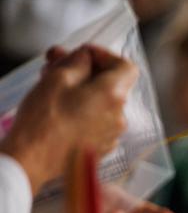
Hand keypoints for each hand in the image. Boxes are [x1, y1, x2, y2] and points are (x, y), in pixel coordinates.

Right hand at [0, 45, 137, 194]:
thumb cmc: (44, 120)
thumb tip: (86, 57)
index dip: (106, 56)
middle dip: (86, 70)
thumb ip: (78, 63)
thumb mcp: (57, 78)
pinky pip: (98, 121)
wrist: (34, 158)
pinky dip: (84, 110)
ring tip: (53, 84)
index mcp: (113, 96)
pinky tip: (61, 108)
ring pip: (103, 103)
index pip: (127, 67)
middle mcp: (119, 116)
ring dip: (83, 90)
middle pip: (112, 84)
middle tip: (57, 63)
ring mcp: (112, 134)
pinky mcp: (102, 147)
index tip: (84, 54)